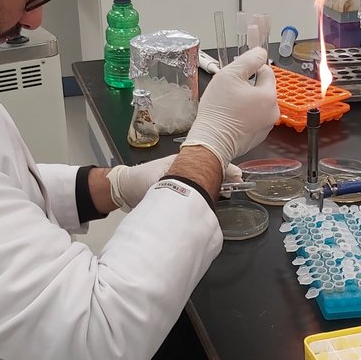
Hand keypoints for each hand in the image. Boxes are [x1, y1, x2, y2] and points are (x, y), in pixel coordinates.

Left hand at [107, 156, 242, 210]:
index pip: (209, 160)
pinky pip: (197, 188)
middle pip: (210, 169)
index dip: (224, 167)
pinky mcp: (178, 189)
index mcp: (182, 161)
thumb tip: (199, 189)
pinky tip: (215, 199)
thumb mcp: (160, 179)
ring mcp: (182, 178)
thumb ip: (178, 182)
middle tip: (238, 185)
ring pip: (205, 179)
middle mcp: (185, 168)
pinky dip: (207, 191)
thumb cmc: (139, 181)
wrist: (121, 190)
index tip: (238, 176)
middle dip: (225, 175)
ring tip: (231, 191)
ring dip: (217, 183)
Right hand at [181, 46, 279, 170]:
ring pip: (258, 105)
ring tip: (229, 106)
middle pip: (263, 89)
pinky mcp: (257, 137)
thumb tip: (260, 53)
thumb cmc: (219, 111)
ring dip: (246, 102)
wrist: (212, 141)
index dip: (252, 69)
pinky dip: (244, 116)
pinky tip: (231, 117)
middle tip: (230, 91)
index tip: (239, 73)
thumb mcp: (230, 75)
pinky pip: (254, 119)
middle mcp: (272, 112)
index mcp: (268, 95)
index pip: (267, 72)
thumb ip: (248, 60)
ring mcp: (266, 126)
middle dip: (248, 87)